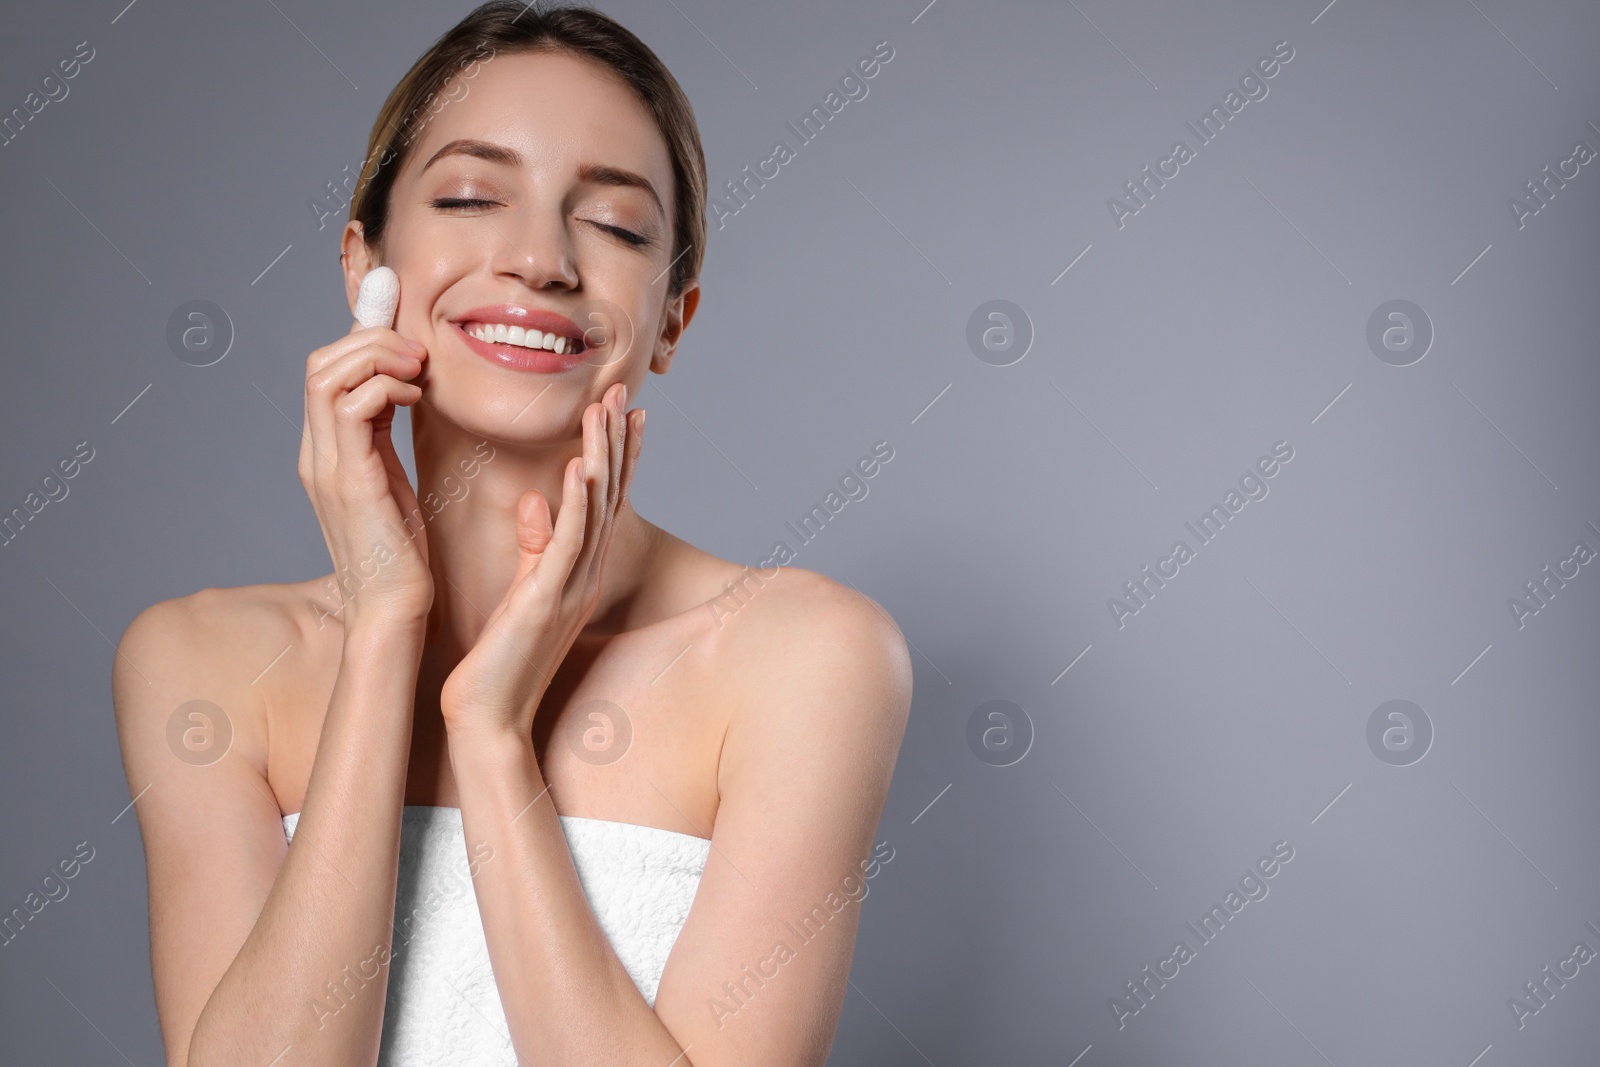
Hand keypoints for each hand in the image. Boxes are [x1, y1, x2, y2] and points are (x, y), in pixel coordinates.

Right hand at [297, 271, 433, 628]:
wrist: (394, 614)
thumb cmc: (403, 558)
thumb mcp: (396, 482)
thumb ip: (388, 437)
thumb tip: (405, 391)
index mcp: (327, 453)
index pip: (327, 373)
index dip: (362, 339)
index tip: (402, 323)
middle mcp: (316, 454)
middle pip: (319, 362)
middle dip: (370, 338)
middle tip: (417, 352)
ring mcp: (325, 466)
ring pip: (327, 373)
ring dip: (377, 356)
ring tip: (418, 370)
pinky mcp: (346, 480)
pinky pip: (350, 404)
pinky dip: (385, 387)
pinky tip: (417, 399)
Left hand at [439, 381, 643, 740]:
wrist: (488, 718)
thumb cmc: (498, 662)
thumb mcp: (521, 594)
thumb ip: (533, 548)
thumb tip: (535, 501)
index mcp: (578, 572)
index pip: (603, 502)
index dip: (616, 454)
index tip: (623, 409)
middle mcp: (585, 576)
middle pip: (609, 496)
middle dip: (616, 441)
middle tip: (621, 391)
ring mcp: (572, 588)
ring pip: (596, 511)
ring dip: (603, 457)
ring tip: (605, 410)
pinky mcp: (548, 600)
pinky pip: (569, 543)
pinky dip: (577, 503)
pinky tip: (581, 466)